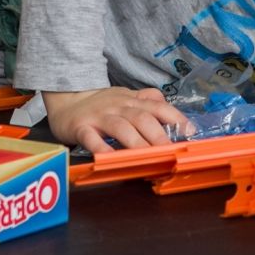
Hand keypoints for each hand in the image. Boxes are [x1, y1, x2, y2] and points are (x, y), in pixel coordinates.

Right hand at [45, 86, 186, 152]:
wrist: (65, 101)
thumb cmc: (100, 104)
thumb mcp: (125, 96)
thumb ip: (147, 100)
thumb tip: (170, 106)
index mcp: (131, 100)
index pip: (158, 106)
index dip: (175, 117)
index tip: (190, 132)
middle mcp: (117, 106)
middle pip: (141, 118)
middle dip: (158, 135)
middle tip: (170, 151)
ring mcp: (99, 117)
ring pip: (120, 128)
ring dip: (136, 143)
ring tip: (148, 157)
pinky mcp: (80, 127)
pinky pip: (91, 138)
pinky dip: (101, 148)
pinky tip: (111, 158)